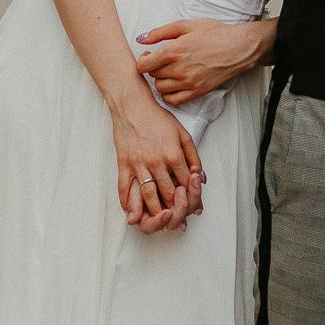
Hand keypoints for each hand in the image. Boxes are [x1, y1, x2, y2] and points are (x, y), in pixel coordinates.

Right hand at [111, 88, 203, 233]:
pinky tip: (132, 214)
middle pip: (168, 194)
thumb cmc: (158, 118)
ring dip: (156, 212)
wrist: (132, 105)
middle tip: (179, 219)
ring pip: (148, 196)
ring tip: (160, 219)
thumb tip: (201, 177)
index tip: (193, 207)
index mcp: (173, 154)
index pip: (185, 184)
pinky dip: (128, 204)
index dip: (191, 198)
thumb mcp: (183, 133)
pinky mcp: (123, 164)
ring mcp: (138, 164)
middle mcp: (156, 161)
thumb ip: (194, 156)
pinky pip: (124, 188)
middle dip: (176, 209)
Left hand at [135, 16, 275, 105]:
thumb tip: (141, 39)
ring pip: (160, 89)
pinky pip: (173, 100)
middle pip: (152, 76)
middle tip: (162, 61)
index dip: (143, 61)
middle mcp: (179, 69)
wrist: (238, 48)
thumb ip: (160, 32)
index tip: (149, 56)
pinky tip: (175, 84)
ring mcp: (188, 83)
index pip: (143, 66)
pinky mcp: (197, 92)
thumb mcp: (186, 25)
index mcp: (173, 51)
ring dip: (161, 81)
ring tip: (170, 71)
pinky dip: (170, 94)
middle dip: (154, 68)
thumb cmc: (214, 34)